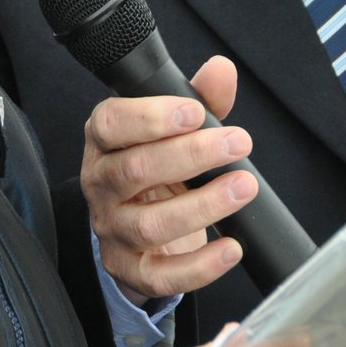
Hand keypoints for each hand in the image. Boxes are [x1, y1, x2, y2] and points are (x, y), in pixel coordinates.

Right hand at [82, 56, 257, 299]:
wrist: (142, 226)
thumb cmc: (159, 165)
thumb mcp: (175, 129)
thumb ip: (199, 98)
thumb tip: (222, 71)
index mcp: (105, 141)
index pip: (111, 124)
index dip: (151, 117)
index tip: (195, 112)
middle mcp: (101, 185)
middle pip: (135, 170)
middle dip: (192, 155)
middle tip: (238, 142)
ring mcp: (112, 230)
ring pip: (149, 224)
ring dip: (203, 206)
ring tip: (244, 187)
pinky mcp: (130, 269)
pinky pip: (159, 275)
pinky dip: (198, 266)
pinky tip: (231, 248)